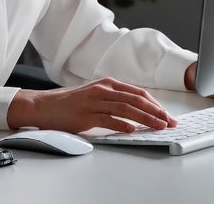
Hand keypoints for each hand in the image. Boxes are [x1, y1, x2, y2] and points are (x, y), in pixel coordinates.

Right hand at [7, 77, 176, 133]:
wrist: (44, 106)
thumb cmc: (70, 103)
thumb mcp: (96, 95)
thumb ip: (115, 100)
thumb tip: (139, 112)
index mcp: (108, 84)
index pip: (138, 93)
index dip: (155, 104)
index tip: (167, 115)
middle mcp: (102, 90)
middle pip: (136, 100)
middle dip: (156, 112)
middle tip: (169, 122)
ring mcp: (93, 101)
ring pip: (125, 109)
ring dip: (145, 118)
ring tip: (158, 127)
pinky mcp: (84, 114)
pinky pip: (107, 119)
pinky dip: (122, 124)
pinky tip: (132, 129)